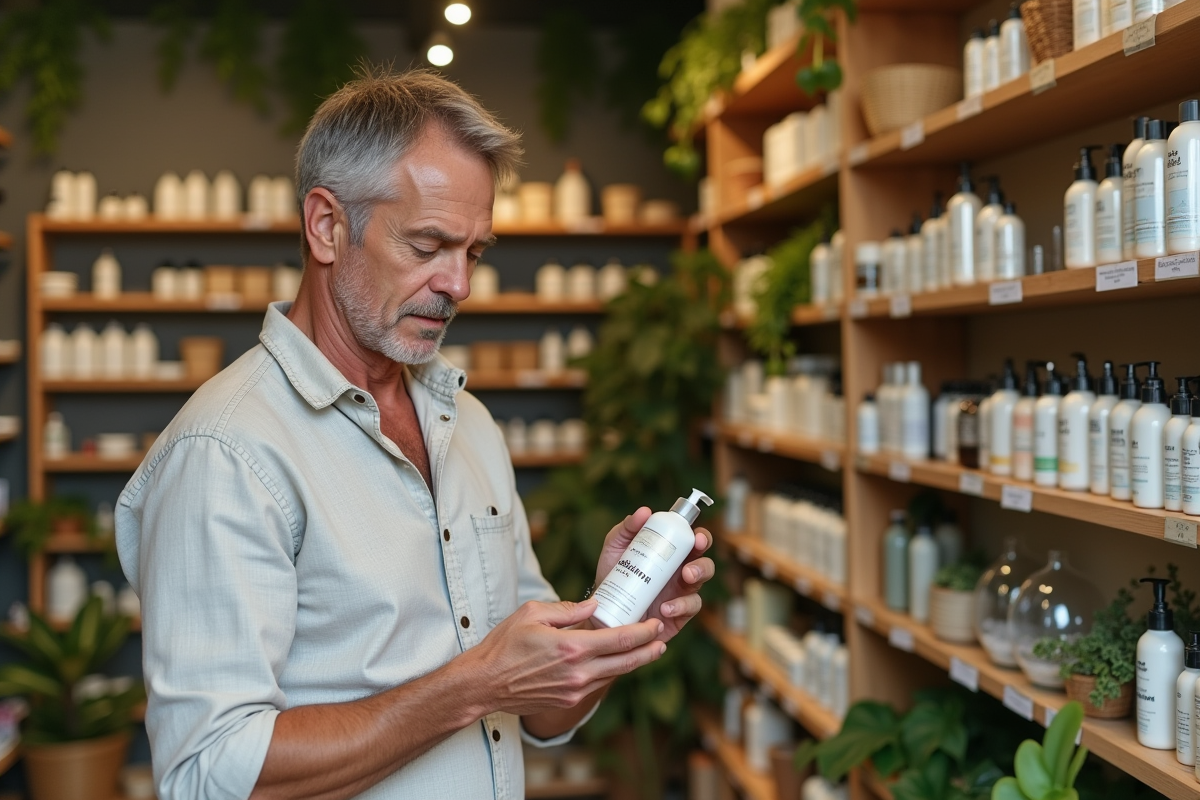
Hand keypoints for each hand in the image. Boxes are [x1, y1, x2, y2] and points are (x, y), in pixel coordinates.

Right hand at [462, 599, 664, 716]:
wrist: (484, 684)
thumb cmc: (504, 645)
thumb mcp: (532, 614)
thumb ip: (567, 610)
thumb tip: (594, 606)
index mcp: (572, 647)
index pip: (620, 640)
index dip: (643, 632)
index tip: (655, 624)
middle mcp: (578, 672)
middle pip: (627, 662)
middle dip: (649, 650)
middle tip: (662, 640)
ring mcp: (574, 690)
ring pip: (615, 675)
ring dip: (633, 663)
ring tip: (646, 651)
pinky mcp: (568, 700)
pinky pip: (598, 684)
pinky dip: (611, 672)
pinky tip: (615, 663)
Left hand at [592, 508, 714, 642]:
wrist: (603, 610)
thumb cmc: (613, 576)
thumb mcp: (615, 547)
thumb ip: (627, 528)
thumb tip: (644, 512)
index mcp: (670, 553)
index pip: (692, 541)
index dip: (701, 537)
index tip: (696, 537)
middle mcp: (680, 572)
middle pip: (705, 563)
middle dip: (703, 563)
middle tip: (688, 566)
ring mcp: (681, 593)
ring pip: (702, 585)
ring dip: (697, 580)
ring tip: (684, 579)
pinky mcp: (678, 614)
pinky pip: (690, 608)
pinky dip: (681, 606)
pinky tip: (665, 608)